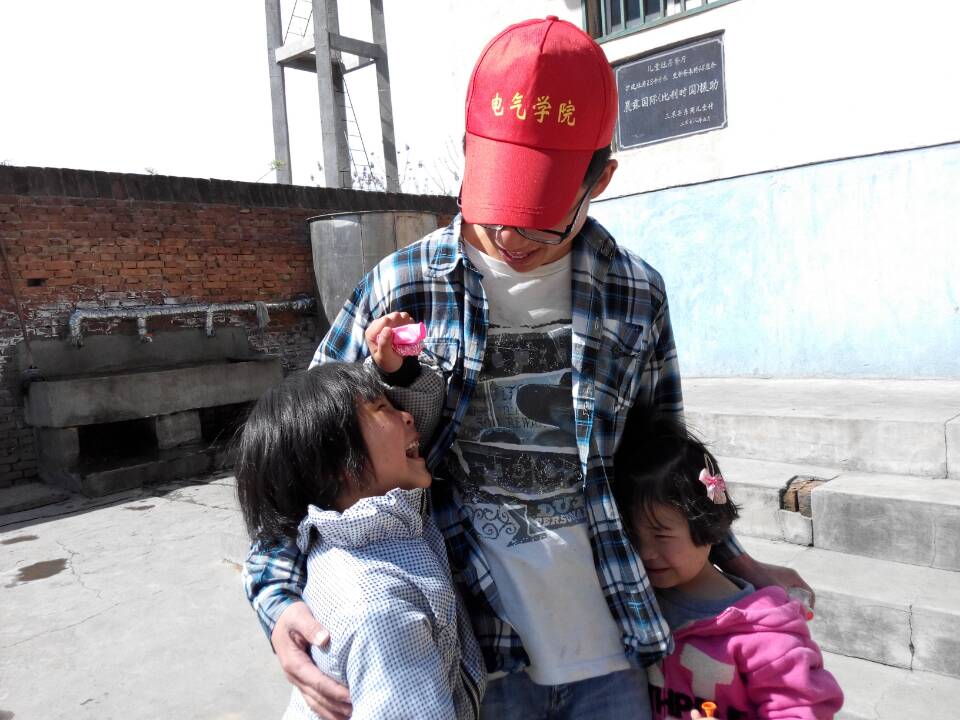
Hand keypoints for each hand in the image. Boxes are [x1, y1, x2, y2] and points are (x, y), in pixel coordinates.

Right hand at [272, 602, 351, 718]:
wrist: (279, 618)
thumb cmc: (292, 616)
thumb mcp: (299, 616)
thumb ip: (311, 627)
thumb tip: (324, 638)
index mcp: (293, 662)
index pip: (316, 682)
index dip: (334, 691)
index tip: (351, 696)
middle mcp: (294, 675)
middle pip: (317, 697)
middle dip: (337, 706)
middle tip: (359, 709)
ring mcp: (297, 680)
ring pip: (315, 702)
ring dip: (332, 712)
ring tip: (352, 716)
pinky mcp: (302, 679)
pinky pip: (313, 699)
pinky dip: (326, 709)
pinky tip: (339, 714)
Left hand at [364, 312, 414, 373]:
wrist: (393, 363)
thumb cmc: (387, 360)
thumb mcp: (384, 356)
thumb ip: (384, 344)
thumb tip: (387, 328)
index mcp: (371, 332)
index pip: (384, 321)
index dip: (394, 325)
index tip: (401, 334)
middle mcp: (378, 325)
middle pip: (392, 316)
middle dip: (400, 323)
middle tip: (405, 334)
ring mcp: (386, 323)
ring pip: (399, 316)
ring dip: (405, 322)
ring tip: (407, 332)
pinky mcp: (394, 323)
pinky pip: (404, 318)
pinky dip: (408, 322)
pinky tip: (408, 330)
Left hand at [720, 553, 815, 608]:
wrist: (742, 566)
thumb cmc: (760, 577)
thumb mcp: (777, 591)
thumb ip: (789, 603)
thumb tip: (800, 615)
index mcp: (794, 577)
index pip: (809, 594)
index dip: (809, 607)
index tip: (803, 617)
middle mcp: (789, 577)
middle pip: (800, 596)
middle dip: (797, 607)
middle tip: (792, 617)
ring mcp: (781, 578)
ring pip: (790, 596)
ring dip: (787, 604)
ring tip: (781, 613)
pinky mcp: (772, 581)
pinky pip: (781, 594)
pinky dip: (780, 600)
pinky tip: (773, 607)